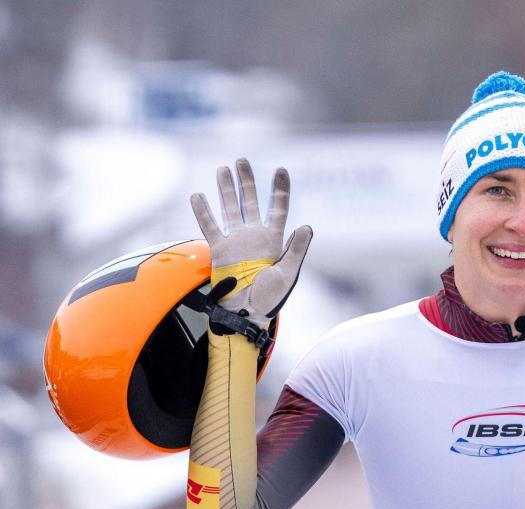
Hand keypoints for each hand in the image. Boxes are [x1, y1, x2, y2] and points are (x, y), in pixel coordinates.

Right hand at [191, 159, 312, 325]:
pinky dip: (203, 211)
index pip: (278, 207)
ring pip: (229, 208)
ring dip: (226, 189)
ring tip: (222, 169)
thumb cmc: (270, 298)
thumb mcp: (288, 273)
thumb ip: (297, 249)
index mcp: (274, 239)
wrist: (246, 313)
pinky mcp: (219, 250)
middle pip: (250, 201)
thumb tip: (307, 226)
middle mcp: (254, 236)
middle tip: (241, 160)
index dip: (280, 189)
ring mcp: (236, 241)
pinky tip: (198, 195)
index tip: (281, 169)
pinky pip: (209, 226)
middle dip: (246, 180)